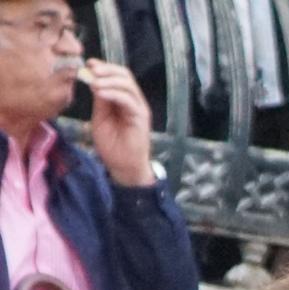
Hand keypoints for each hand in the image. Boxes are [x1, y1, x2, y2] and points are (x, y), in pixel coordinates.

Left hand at [84, 60, 155, 186]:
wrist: (123, 167)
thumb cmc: (112, 146)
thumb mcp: (100, 118)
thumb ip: (100, 101)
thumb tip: (93, 81)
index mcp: (124, 100)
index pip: (117, 76)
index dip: (104, 67)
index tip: (88, 64)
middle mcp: (134, 101)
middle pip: (125, 76)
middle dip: (107, 69)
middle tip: (91, 69)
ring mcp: (139, 109)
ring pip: (127, 85)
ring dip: (109, 80)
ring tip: (93, 82)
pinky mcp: (140, 118)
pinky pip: (128, 100)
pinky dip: (113, 94)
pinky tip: (100, 93)